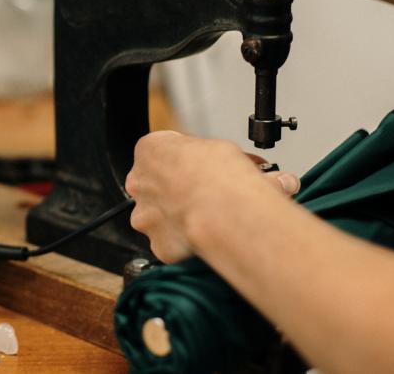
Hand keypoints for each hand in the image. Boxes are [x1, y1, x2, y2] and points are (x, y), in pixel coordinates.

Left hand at [125, 130, 299, 262]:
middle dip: (180, 190)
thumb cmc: (220, 174)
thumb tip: (253, 171)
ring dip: (181, 217)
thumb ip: (222, 160)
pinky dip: (188, 241)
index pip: (163, 152)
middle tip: (209, 193)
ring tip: (211, 217)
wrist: (223, 209)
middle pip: (158, 186)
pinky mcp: (159, 244)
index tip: (202, 166)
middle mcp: (140, 183)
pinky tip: (206, 234)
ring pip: (162, 217)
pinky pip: (173, 242)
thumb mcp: (224, 149)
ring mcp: (145, 216)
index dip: (186, 161)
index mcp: (150, 151)